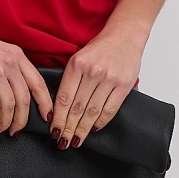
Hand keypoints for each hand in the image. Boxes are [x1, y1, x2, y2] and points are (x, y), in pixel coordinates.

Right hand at [0, 24, 52, 136]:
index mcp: (17, 55)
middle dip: (22, 120)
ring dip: (6, 122)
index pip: (38, 83)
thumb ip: (10, 67)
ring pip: (9, 105)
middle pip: (25, 99)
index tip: (46, 118)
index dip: (45, 104)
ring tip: (1, 130)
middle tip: (16, 131)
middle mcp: (10, 62)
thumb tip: (17, 93)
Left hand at [49, 32, 141, 149]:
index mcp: (76, 64)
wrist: (125, 35)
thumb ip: (71, 79)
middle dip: (68, 128)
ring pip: (92, 111)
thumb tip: (60, 107)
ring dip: (83, 129)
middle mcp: (92, 71)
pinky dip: (100, 122)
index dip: (58, 118)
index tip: (54, 132)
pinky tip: (93, 129)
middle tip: (63, 142)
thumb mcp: (79, 57)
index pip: (64, 97)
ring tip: (76, 141)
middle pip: (77, 107)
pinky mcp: (124, 84)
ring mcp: (109, 78)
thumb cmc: (100, 48)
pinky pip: (110, 109)